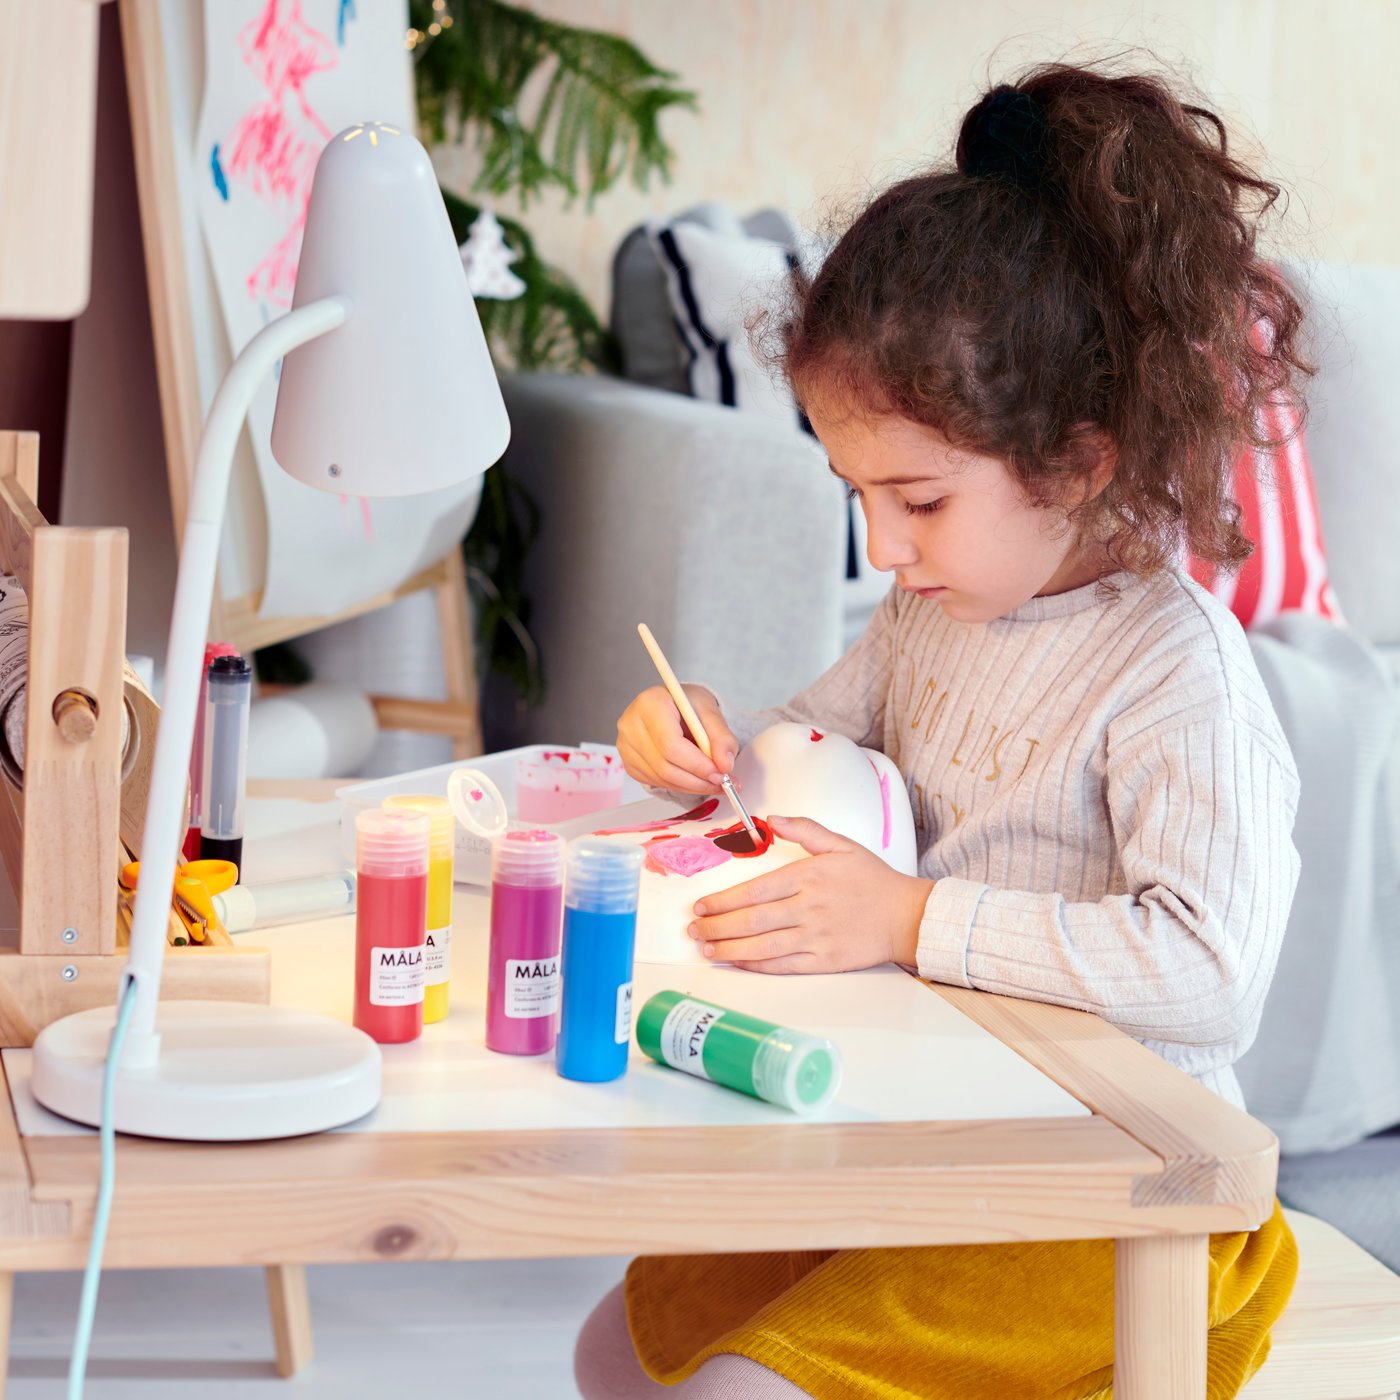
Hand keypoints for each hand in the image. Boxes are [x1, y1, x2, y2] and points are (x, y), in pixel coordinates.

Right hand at [616, 684, 737, 793]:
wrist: (675, 708)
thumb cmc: (689, 706)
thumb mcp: (711, 712)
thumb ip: (722, 737)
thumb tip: (725, 764)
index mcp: (651, 703)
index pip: (671, 744)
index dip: (697, 764)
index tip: (720, 773)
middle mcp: (631, 723)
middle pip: (664, 765)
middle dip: (697, 780)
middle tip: (723, 782)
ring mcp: (626, 745)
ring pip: (661, 778)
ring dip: (691, 786)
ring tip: (714, 782)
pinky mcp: (628, 762)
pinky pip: (656, 782)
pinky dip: (680, 785)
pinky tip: (694, 778)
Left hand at [689, 815, 933, 972]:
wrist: (906, 915)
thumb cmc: (872, 880)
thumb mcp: (841, 844)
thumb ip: (804, 830)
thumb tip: (772, 818)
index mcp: (808, 877)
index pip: (754, 890)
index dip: (722, 900)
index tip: (702, 905)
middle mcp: (808, 908)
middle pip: (751, 920)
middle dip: (717, 926)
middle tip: (694, 929)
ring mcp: (816, 937)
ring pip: (762, 946)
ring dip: (729, 948)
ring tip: (707, 947)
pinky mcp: (824, 961)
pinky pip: (783, 965)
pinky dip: (756, 965)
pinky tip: (737, 961)